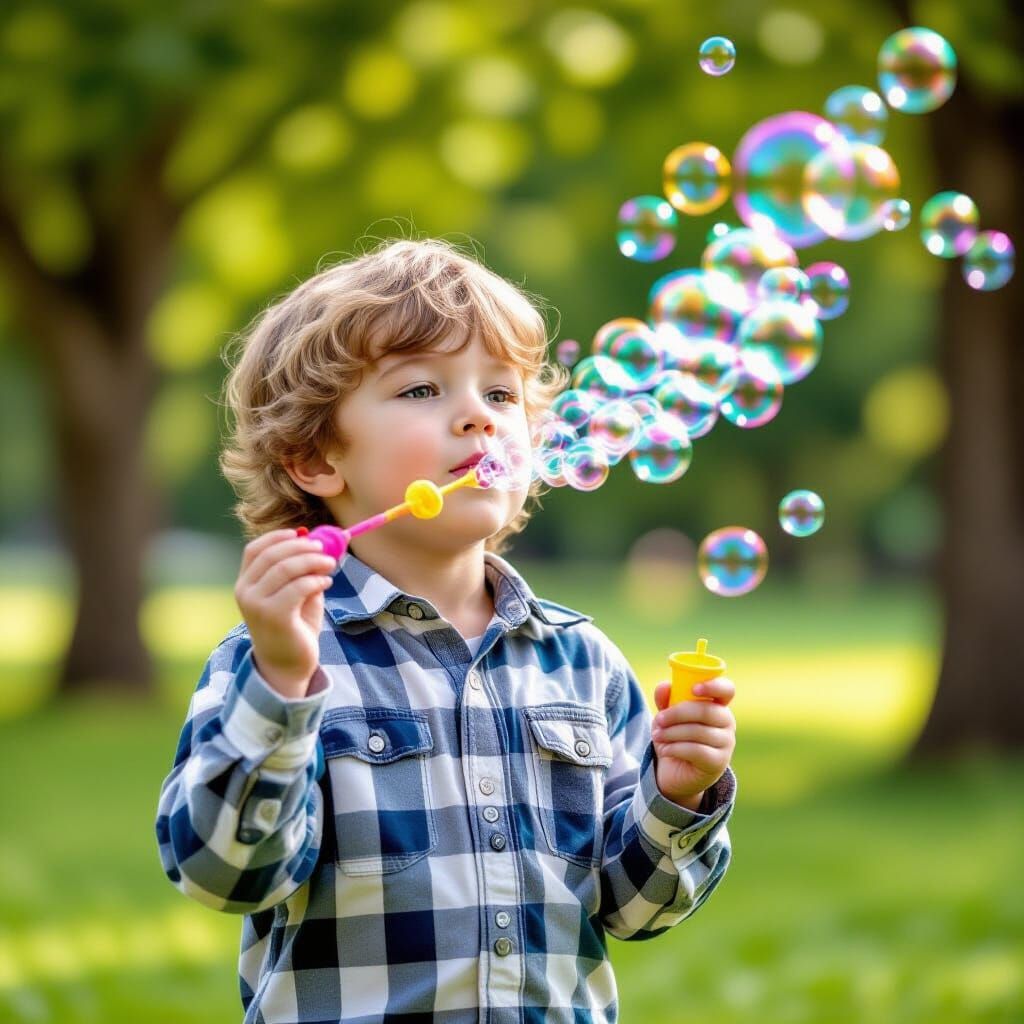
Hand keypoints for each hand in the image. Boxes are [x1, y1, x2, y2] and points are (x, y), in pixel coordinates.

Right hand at [234, 529, 336, 697]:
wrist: (287, 666)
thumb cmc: (294, 626)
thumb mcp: (298, 593)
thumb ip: (305, 571)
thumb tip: (325, 543)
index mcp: (246, 584)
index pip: (255, 550)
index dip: (277, 537)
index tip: (302, 532)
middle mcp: (245, 592)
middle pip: (272, 556)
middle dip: (301, 547)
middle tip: (325, 549)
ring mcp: (257, 605)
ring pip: (285, 568)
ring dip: (312, 561)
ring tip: (330, 565)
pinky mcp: (274, 616)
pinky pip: (297, 587)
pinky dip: (315, 580)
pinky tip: (327, 582)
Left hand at [650, 676, 735, 809]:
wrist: (675, 772)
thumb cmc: (676, 737)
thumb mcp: (667, 716)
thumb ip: (665, 700)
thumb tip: (664, 686)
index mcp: (717, 705)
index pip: (726, 689)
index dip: (713, 686)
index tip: (694, 689)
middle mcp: (727, 722)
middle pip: (706, 711)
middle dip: (677, 714)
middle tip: (658, 720)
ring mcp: (726, 743)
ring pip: (698, 731)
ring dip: (672, 733)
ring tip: (657, 736)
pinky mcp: (719, 762)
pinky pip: (697, 751)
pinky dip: (676, 748)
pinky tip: (665, 750)